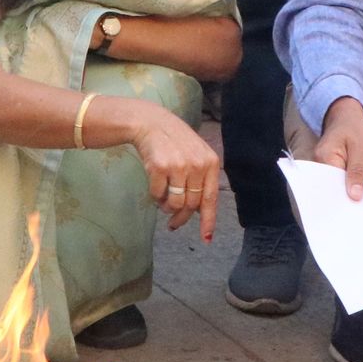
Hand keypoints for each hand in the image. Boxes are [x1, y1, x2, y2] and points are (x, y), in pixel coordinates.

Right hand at [128, 105, 220, 238]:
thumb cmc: (175, 143)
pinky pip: (158, 196)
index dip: (208, 221)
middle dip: (182, 218)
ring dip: (167, 208)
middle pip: (191, 205)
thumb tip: (199, 212)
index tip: (205, 238)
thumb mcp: (196, 156)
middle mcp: (197, 165)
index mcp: (210, 163)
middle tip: (173, 224)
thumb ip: (201, 181)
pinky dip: (155, 197)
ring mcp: (179, 166)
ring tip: (164, 202)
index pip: (210, 198)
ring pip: (175, 204)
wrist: (151, 123)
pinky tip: (155, 188)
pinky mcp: (160, 167)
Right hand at [314, 97, 362, 201]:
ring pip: (337, 187)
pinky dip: (353, 187)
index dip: (344, 198)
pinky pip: (340, 182)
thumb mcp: (361, 148)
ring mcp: (325, 167)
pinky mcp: (332, 170)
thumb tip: (354, 196)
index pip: (331, 185)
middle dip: (349, 198)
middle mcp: (320, 165)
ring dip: (352, 193)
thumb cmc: (354, 127)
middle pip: (332, 189)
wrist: (347, 115)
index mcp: (324, 158)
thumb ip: (358, 171)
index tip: (358, 209)